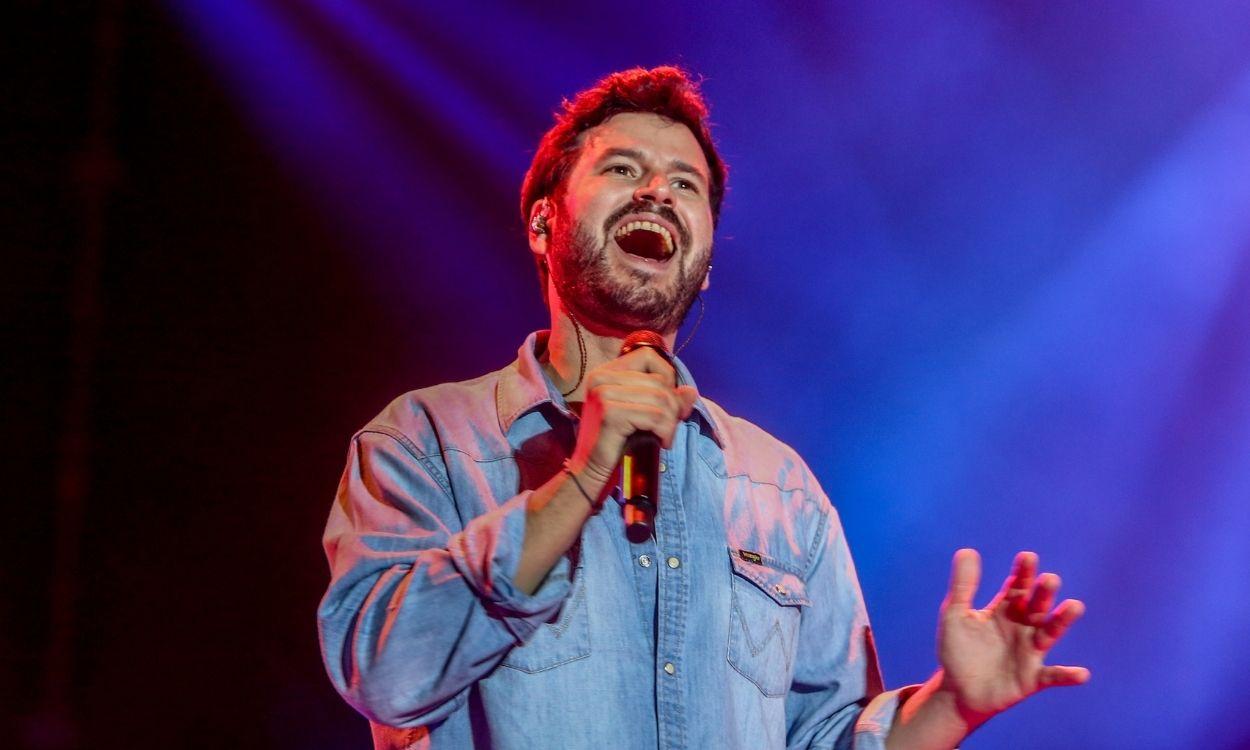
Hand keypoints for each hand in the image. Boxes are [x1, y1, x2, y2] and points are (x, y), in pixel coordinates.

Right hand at [567, 346, 697, 486]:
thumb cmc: (618, 441)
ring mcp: (603, 393)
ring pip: (661, 398)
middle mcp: (601, 377)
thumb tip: (691, 391)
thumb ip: (667, 399)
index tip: (666, 402)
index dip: (666, 376)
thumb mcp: (645, 415)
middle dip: (673, 406)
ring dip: (671, 422)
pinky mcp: (610, 413)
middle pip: (659, 381)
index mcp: (606, 372)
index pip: (648, 356)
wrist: (591, 469)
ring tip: (665, 437)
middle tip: (669, 428)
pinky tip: (661, 443)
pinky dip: (665, 431)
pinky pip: (655, 416)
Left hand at [936, 549, 1088, 724]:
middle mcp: (1022, 627)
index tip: (1028, 557)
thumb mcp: (955, 616)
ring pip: (1049, 633)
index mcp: (1004, 610)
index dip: (1023, 573)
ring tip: (1074, 606)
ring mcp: (1029, 652)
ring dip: (1061, 621)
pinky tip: (1081, 674)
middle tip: (1049, 579)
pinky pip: (1052, 676)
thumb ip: (962, 586)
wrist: (958, 691)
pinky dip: (1067, 675)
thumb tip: (968, 550)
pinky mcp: (1031, 678)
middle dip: (1043, 593)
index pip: (1017, 587)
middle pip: (1036, 606)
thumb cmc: (958, 650)